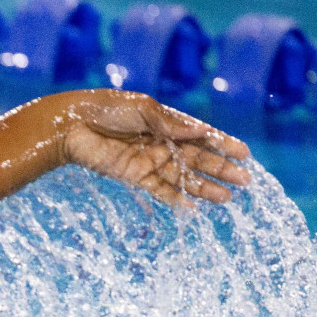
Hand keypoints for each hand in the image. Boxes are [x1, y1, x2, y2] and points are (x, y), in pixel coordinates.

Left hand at [56, 89, 250, 206]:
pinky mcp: (133, 175)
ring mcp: (148, 160)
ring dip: (204, 187)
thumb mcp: (141, 109)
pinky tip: (194, 207)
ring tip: (227, 198)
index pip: (201, 135)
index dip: (223, 144)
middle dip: (221, 169)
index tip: (245, 154)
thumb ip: (170, 123)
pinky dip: (175, 198)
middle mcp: (161, 142)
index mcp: (167, 122)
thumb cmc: (106, 110)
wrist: (70, 126)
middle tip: (246, 181)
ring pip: (182, 177)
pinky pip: (159, 189)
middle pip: (197, 159)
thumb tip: (202, 131)